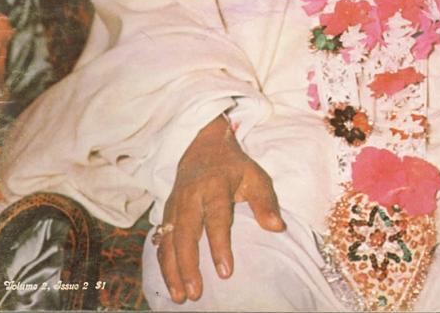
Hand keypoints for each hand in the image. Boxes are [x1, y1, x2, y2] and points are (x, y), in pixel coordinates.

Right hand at [157, 114, 284, 302]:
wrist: (204, 144)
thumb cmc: (233, 166)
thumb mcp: (254, 176)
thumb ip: (265, 202)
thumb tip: (278, 227)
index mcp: (214, 186)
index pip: (216, 218)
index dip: (220, 245)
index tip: (225, 272)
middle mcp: (191, 196)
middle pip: (186, 233)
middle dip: (188, 264)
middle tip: (195, 293)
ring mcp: (175, 204)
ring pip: (169, 239)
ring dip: (172, 269)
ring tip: (180, 296)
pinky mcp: (166, 212)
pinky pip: (161, 239)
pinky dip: (163, 262)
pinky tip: (168, 281)